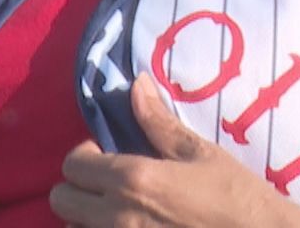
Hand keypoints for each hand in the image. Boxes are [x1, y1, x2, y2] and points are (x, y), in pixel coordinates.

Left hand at [49, 74, 299, 227]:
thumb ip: (159, 123)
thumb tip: (136, 85)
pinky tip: (134, 225)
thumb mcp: (201, 155)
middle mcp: (119, 216)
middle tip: (106, 186)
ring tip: (119, 210)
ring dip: (88, 218)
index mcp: (133, 180)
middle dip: (77, 188)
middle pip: (61, 200)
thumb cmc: (238, 197)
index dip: (84, 157)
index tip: (104, 156)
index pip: (72, 165)